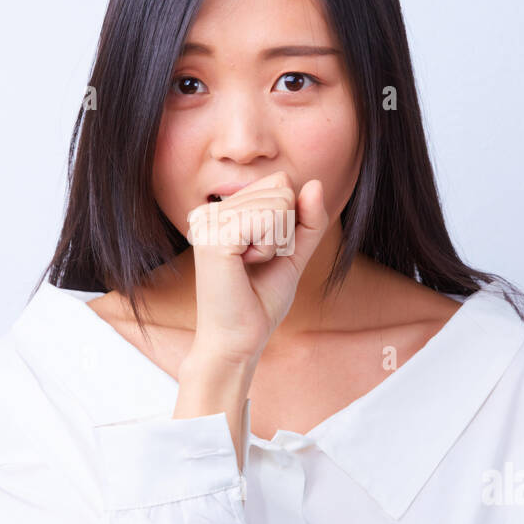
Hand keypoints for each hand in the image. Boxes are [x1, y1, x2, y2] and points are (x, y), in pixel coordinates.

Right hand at [185, 170, 329, 366]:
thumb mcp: (294, 253)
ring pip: (279, 203)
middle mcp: (209, 210)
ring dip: (276, 242)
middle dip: (283, 233)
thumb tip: (315, 182)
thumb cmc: (259, 301)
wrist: (238, 341)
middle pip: (282, 190)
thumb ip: (307, 219)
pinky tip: (244, 267)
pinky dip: (270, 248)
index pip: (280, 183)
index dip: (288, 222)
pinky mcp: (214, 235)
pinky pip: (270, 219)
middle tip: (255, 264)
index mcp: (221, 210)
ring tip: (248, 266)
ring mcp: (208, 220)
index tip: (263, 254)